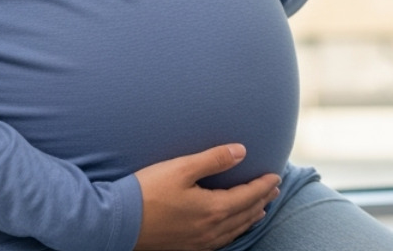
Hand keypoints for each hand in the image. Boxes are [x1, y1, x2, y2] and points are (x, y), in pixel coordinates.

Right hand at [134, 144, 278, 250]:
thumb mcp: (182, 168)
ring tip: (261, 208)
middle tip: (275, 189)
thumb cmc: (147, 192)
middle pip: (245, 214)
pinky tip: (231, 227)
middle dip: (262, 200)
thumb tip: (242, 151)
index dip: (263, 185)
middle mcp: (210, 230)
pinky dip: (234, 231)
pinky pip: (220, 241)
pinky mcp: (186, 248)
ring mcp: (198, 243)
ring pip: (234, 230)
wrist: (116, 223)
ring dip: (250, 217)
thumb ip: (214, 159)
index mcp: (213, 210)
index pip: (248, 196)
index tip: (276, 175)